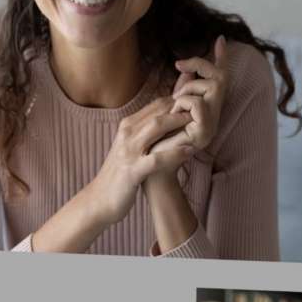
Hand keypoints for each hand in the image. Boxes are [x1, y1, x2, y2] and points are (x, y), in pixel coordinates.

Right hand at [90, 93, 197, 222]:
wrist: (100, 199)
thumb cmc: (120, 173)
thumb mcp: (129, 147)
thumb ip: (144, 131)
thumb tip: (167, 119)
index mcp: (126, 126)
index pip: (155, 105)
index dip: (177, 102)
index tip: (195, 106)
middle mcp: (126, 135)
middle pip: (158, 112)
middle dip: (181, 109)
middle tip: (202, 111)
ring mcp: (128, 152)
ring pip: (156, 128)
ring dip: (179, 124)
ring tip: (198, 125)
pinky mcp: (132, 171)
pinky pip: (156, 159)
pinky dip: (174, 154)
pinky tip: (189, 152)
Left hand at [169, 35, 229, 155]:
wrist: (152, 165)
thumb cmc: (158, 137)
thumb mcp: (169, 105)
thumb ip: (180, 87)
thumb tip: (185, 68)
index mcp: (207, 106)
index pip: (220, 78)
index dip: (221, 58)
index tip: (220, 39)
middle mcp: (215, 113)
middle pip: (220, 77)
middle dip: (199, 66)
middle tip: (178, 65)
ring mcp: (212, 123)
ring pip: (208, 88)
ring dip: (185, 92)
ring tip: (173, 108)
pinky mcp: (206, 132)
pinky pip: (197, 103)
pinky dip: (182, 104)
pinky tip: (174, 115)